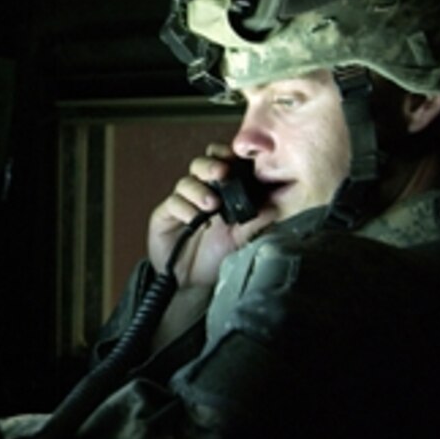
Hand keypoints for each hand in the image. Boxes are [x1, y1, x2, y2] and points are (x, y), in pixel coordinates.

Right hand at [147, 143, 277, 288]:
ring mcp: (181, 202)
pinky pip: (172, 203)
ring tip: (211, 204)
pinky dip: (184, 208)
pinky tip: (194, 219)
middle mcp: (200, 192)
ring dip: (199, 190)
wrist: (192, 283)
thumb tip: (275, 206)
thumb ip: (255, 221)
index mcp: (220, 192)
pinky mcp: (164, 215)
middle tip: (222, 173)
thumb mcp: (241, 238)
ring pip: (186, 182)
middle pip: (201, 165)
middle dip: (211, 165)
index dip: (226, 155)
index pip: (221, 162)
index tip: (237, 159)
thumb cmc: (216, 256)